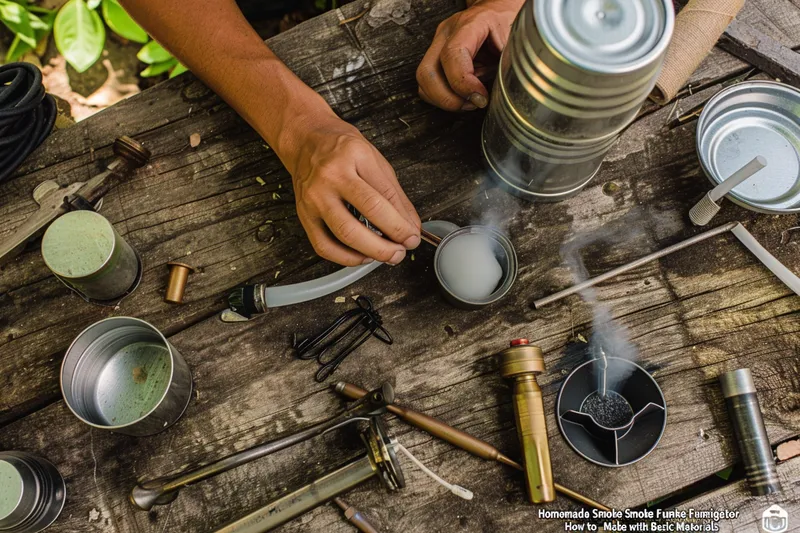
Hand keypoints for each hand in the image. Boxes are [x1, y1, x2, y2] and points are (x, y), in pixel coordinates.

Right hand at [285, 115, 420, 266]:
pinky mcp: (303, 214)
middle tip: (401, 251)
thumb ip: (394, 195)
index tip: (413, 237)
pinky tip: (362, 256)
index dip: (402, 223)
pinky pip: (323, 245)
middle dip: (389, 240)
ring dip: (371, 252)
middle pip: (366, 214)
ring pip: (345, 233)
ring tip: (387, 256)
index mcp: (354, 156)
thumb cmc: (340, 148)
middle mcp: (331, 175)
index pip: (384, 196)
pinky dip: (346, 257)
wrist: (306, 141)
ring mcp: (314, 196)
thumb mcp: (375, 161)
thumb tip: (411, 226)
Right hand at [416, 0, 523, 111]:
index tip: (480, 98)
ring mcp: (439, 44)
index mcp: (470, 23)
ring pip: (424, 81)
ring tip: (469, 102)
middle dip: (448, 99)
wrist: (500, 9)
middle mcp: (448, 32)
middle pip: (427, 72)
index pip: (452, 55)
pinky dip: (442, 96)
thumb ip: (507, 65)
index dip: (463, 84)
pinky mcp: (437, 56)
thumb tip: (501, 95)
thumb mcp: (517, 41)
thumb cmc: (509, 23)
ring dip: (444, 99)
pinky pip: (428, 83)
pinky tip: (462, 96)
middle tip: (473, 104)